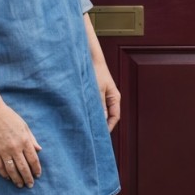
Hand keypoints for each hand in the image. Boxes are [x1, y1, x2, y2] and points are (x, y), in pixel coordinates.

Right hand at [0, 101, 42, 187]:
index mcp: (24, 140)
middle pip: (23, 167)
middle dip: (28, 178)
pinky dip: (4, 174)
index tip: (37, 175)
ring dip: (16, 179)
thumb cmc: (10, 117)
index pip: (33, 159)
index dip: (36, 169)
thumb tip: (39, 150)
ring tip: (19, 185)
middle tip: (30, 185)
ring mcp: (3, 150)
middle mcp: (15, 147)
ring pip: (11, 170)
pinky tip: (8, 178)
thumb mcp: (24, 126)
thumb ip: (31, 139)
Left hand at [84, 13, 120, 130]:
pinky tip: (79, 115)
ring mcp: (101, 96)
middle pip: (107, 116)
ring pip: (98, 112)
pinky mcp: (93, 93)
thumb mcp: (96, 91)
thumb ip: (98, 107)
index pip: (114, 117)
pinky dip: (87, 111)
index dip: (108, 128)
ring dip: (92, 118)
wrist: (88, 56)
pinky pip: (92, 106)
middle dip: (99, 125)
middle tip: (90, 135)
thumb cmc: (94, 72)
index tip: (98, 137)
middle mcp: (109, 98)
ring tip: (83, 127)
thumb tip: (99, 123)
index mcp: (115, 98)